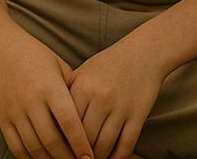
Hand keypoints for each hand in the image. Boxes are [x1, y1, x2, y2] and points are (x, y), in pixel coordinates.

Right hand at [0, 34, 93, 158]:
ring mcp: (15, 113)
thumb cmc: (41, 58)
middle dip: (67, 157)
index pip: (68, 121)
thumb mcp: (62, 68)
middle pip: (51, 139)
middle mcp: (32, 102)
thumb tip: (91, 117)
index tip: (90, 156)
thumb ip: (74, 91)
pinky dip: (30, 158)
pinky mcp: (3, 120)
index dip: (79, 142)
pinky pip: (16, 147)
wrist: (6, 53)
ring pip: (33, 147)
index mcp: (50, 87)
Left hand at [67, 36, 165, 158]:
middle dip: (78, 156)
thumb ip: (68, 95)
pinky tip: (112, 158)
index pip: (65, 126)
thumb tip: (50, 126)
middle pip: (83, 140)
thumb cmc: (111, 63)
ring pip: (103, 146)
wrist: (146, 50)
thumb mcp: (86, 72)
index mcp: (83, 86)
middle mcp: (100, 97)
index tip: (59, 153)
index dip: (61, 145)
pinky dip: (117, 158)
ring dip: (97, 158)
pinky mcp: (139, 112)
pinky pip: (126, 144)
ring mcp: (121, 106)